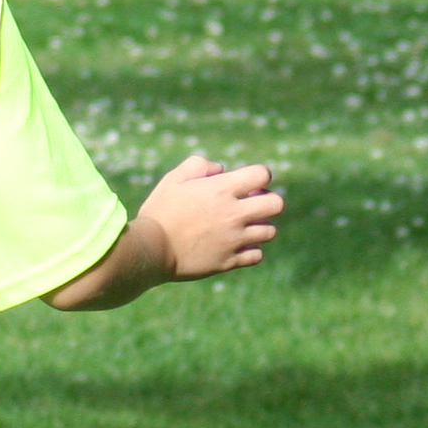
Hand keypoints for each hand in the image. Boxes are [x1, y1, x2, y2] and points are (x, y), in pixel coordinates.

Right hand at [145, 154, 281, 279]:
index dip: (259, 176)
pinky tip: (236, 246)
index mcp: (221, 190)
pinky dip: (250, 250)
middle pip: (277, 204)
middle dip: (268, 201)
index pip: (262, 175)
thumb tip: (221, 170)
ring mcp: (234, 240)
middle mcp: (233, 214)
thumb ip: (199, 165)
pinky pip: (257, 255)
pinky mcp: (229, 261)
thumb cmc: (160, 212)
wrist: (150, 250)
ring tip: (242, 226)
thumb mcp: (173, 179)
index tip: (247, 184)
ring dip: (260, 226)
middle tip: (251, 205)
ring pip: (270, 231)